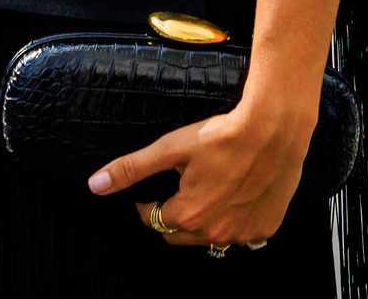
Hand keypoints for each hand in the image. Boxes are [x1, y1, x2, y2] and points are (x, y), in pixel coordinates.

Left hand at [86, 83, 315, 249]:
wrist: (273, 130)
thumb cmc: (222, 135)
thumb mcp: (171, 147)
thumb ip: (132, 169)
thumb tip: (95, 185)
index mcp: (189, 215)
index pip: (154, 220)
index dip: (147, 204)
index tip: (150, 190)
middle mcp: (215, 233)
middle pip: (179, 235)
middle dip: (172, 216)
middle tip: (178, 187)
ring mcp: (243, 235)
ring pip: (210, 237)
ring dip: (203, 220)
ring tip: (206, 189)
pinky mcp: (265, 228)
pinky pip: (241, 234)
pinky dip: (233, 220)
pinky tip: (234, 195)